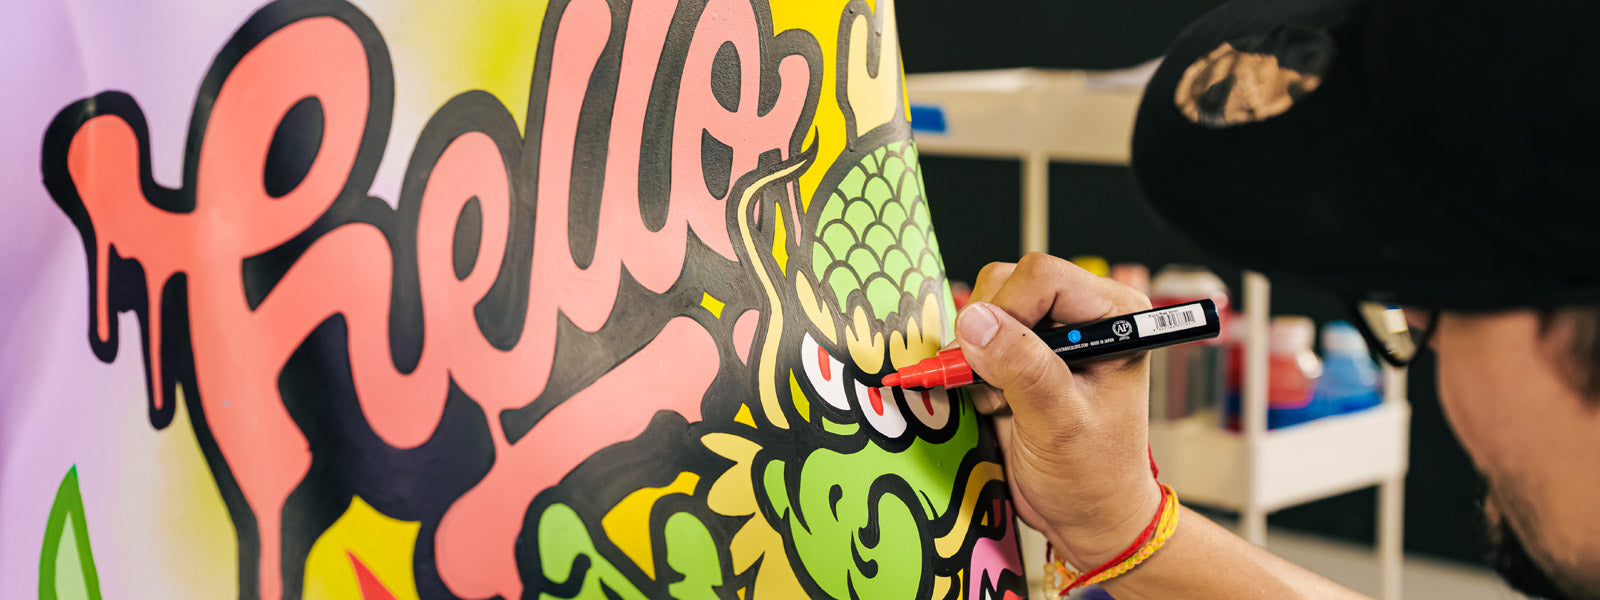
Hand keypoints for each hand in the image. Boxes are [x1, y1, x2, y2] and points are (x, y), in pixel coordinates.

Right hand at [957, 253, 1161, 569]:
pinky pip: (973, 336)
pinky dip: (971, 368)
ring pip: (984, 304)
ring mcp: (1048, 330)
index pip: (1042, 276)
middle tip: (1006, 387)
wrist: (1086, 514)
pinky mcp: (1019, 351)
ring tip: (1005, 398)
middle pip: (1008, 283)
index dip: (1010, 313)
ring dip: (979, 354)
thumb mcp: (1060, 425)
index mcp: (1115, 315)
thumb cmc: (1094, 476)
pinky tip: (998, 401)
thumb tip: (976, 322)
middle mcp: (1083, 312)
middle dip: (991, 335)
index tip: (1003, 364)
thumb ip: (1023, 369)